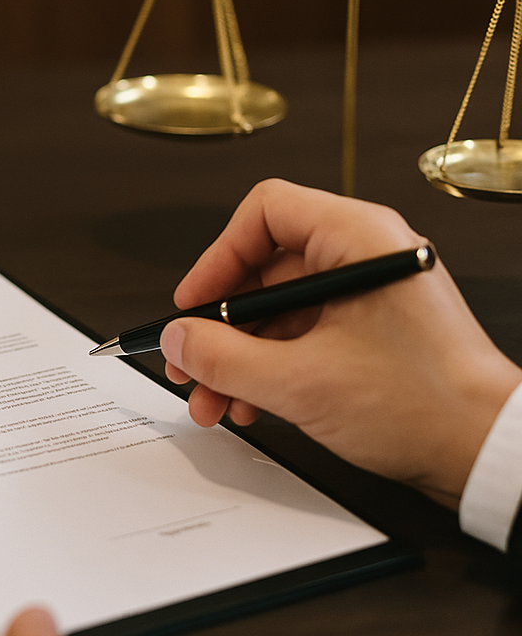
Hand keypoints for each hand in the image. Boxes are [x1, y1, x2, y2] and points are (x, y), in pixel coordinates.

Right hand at [161, 178, 521, 508]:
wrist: (487, 454)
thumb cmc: (428, 406)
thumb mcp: (302, 382)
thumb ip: (225, 358)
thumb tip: (180, 339)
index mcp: (358, 238)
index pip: (265, 212)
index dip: (219, 255)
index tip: (196, 301)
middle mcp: (363, 254)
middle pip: (264, 267)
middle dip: (222, 322)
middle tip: (192, 358)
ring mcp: (366, 292)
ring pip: (278, 307)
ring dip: (240, 353)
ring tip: (216, 396)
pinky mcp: (368, 326)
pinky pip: (301, 330)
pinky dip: (270, 363)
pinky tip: (251, 401)